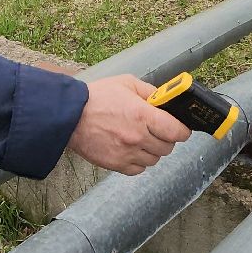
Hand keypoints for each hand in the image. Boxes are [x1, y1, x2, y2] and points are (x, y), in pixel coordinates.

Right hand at [67, 75, 190, 175]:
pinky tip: (131, 150)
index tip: (180, 128)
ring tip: (142, 139)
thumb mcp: (126, 83)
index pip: (178, 131)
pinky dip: (138, 161)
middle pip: (168, 147)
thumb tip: (165, 99)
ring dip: (152, 150)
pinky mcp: (116, 164)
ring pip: (154, 159)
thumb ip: (150, 91)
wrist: (69, 115)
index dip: (182, 130)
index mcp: (143, 115)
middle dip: (166, 139)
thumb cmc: (96, 97)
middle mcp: (138, 137)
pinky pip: (139, 169)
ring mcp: (127, 153)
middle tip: (158, 131)